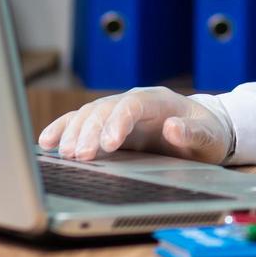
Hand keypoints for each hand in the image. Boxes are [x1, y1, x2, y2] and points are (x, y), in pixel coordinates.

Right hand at [37, 87, 232, 163]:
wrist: (203, 131)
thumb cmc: (207, 134)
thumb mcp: (208, 137)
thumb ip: (193, 133)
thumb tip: (173, 128)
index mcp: (159, 100)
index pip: (133, 105)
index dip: (118, 122)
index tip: (108, 144)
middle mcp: (134, 102)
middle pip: (105, 110)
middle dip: (90, 131)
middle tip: (79, 156)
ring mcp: (118, 112)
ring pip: (88, 115)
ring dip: (73, 132)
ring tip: (63, 154)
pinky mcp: (107, 126)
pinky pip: (81, 123)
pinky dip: (63, 129)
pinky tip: (47, 142)